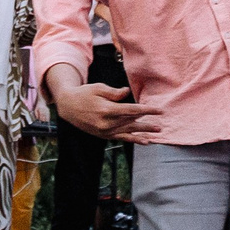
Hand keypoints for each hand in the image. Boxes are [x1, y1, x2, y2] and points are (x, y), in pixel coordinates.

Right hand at [47, 68, 161, 140]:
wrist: (67, 106)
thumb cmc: (84, 94)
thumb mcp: (98, 88)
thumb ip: (114, 93)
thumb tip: (127, 93)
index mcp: (107, 109)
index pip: (131, 111)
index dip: (146, 110)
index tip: (158, 110)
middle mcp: (107, 123)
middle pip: (132, 123)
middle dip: (147, 124)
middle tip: (161, 126)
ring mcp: (105, 131)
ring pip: (128, 133)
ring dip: (143, 134)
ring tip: (156, 135)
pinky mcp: (103, 135)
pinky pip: (121, 138)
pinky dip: (133, 140)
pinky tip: (145, 141)